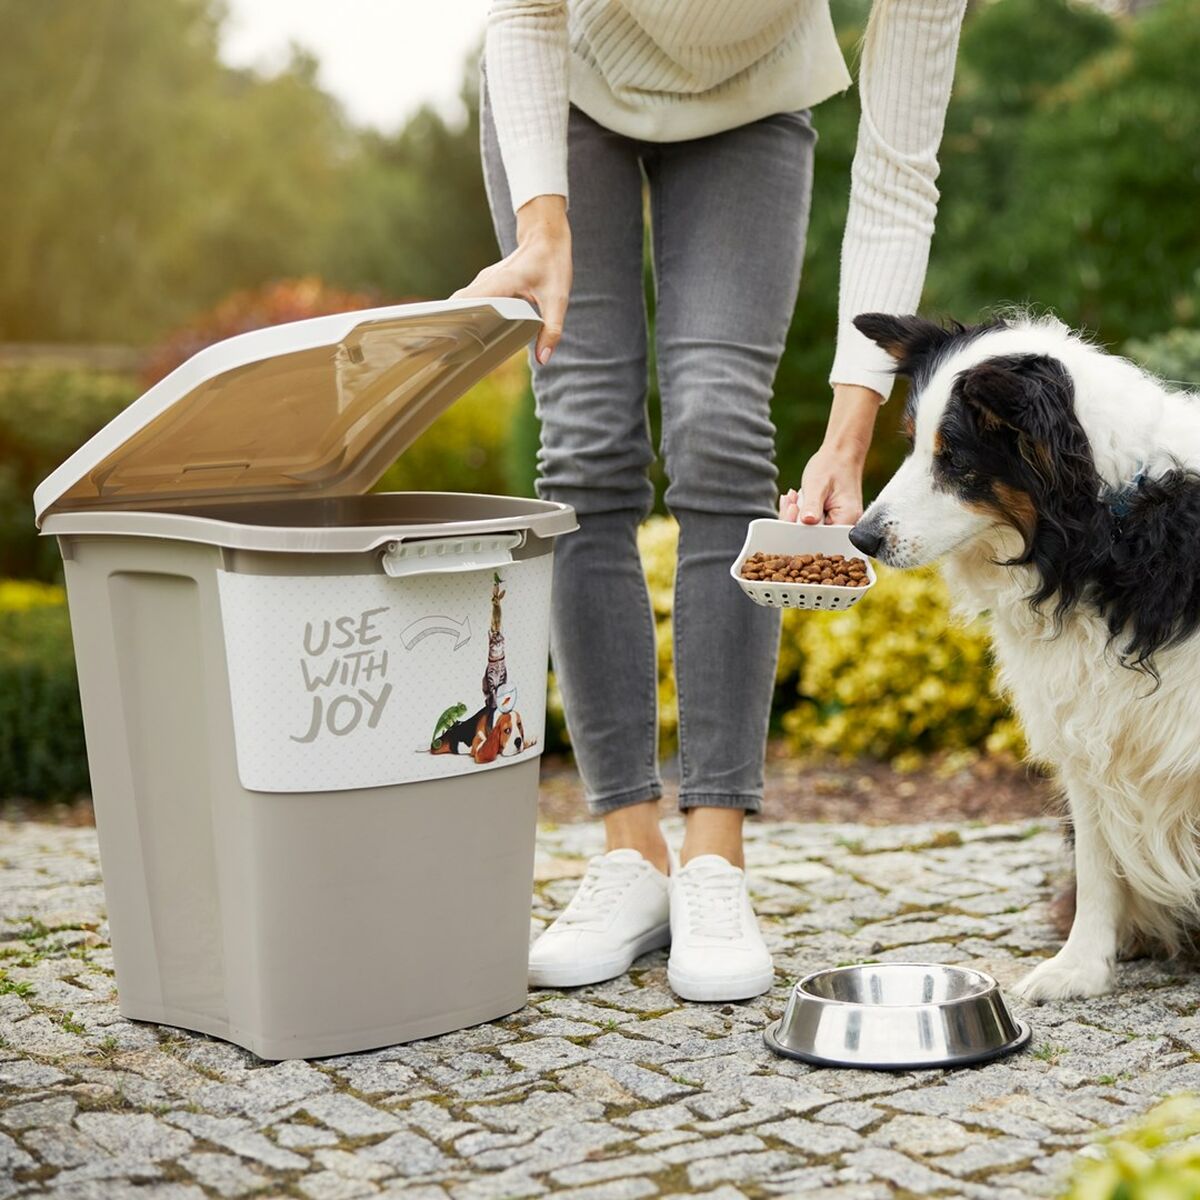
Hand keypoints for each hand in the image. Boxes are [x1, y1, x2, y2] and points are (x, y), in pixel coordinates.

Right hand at [453, 195, 571, 364]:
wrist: (546, 238)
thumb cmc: (552, 264)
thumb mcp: (557, 299)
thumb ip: (551, 329)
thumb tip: (543, 359)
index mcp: (500, 282)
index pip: (466, 302)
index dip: (453, 319)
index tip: (447, 339)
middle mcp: (486, 280)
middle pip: (457, 304)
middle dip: (450, 326)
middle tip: (448, 352)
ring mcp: (484, 281)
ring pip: (461, 302)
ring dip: (456, 321)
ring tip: (454, 348)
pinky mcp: (486, 285)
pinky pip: (469, 301)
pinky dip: (466, 316)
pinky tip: (469, 335)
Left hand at [779, 383, 881, 524]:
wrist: (841, 453)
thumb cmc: (833, 465)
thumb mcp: (818, 485)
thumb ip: (812, 506)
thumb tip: (806, 523)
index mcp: (847, 520)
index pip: (820, 537)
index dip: (800, 529)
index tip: (791, 511)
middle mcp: (845, 526)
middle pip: (814, 536)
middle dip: (795, 521)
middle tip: (788, 503)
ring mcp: (838, 523)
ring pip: (810, 530)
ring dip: (796, 515)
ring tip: (791, 498)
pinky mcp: (831, 518)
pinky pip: (812, 522)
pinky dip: (801, 512)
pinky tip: (794, 499)